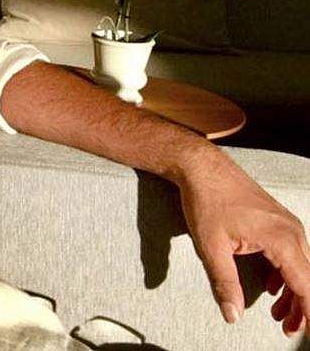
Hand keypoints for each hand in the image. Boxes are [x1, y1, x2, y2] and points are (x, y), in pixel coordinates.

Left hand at [177, 147, 309, 336]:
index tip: (306, 332)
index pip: (306, 285)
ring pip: (301, 267)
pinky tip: (271, 288)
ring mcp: (287, 225)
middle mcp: (292, 232)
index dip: (309, 311)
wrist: (202, 167)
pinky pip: (292, 254)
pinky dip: (285, 274)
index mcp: (281, 240)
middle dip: (302, 307)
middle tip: (288, 329)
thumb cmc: (206, 202)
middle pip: (307, 279)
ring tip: (279, 315)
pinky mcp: (279, 222)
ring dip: (293, 292)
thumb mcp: (211, 247)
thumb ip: (225, 283)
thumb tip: (233, 315)